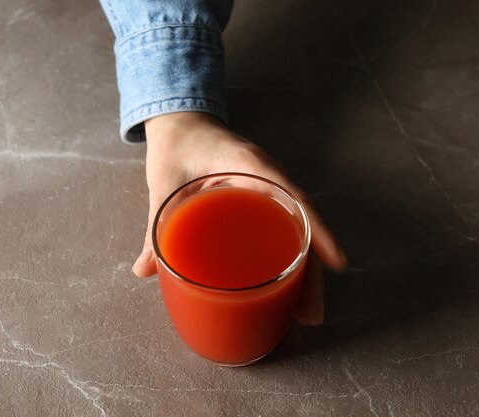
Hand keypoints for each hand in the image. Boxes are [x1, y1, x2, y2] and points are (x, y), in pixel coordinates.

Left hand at [133, 112, 346, 324]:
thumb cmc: (178, 145)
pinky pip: (282, 229)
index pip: (293, 198)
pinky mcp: (259, 201)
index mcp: (250, 166)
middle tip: (311, 314)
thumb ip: (154, 225)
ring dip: (304, 272)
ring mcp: (267, 190)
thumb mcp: (165, 183)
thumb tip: (143, 271)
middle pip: (301, 226)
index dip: (315, 230)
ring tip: (303, 313)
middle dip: (311, 272)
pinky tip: (286, 288)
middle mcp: (267, 179)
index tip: (335, 262)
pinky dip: (289, 258)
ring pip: (296, 232)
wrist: (181, 124)